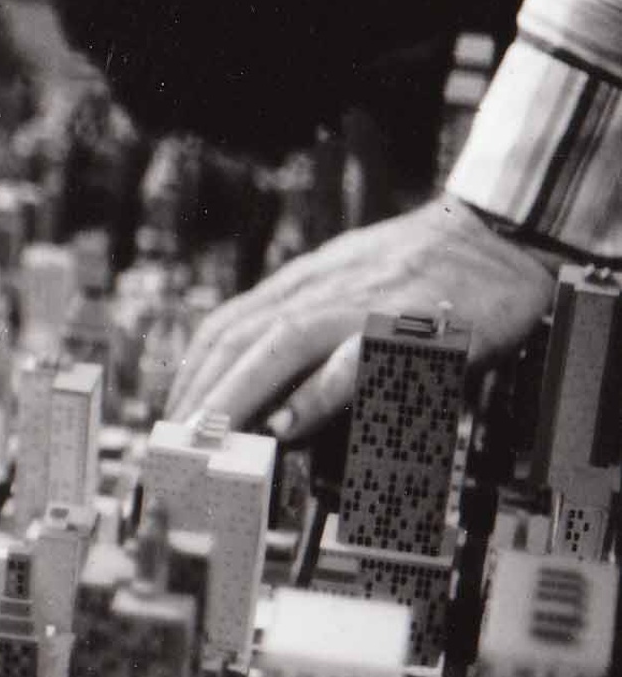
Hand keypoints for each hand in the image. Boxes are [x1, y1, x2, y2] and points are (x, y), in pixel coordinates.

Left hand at [166, 197, 555, 437]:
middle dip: (201, 391)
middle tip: (175, 440)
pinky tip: (287, 423)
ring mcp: (366, 303)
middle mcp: (325, 289)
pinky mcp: (411, 323)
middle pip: (243, 337)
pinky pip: (357, 359)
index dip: (193, 370)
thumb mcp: (354, 289)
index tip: (172, 412)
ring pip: (283, 343)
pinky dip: (317, 392)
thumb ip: (312, 331)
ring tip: (209, 435)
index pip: (228, 324)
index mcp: (306, 283)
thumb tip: (269, 392)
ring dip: (238, 393)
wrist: (504, 236)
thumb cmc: (427, 273)